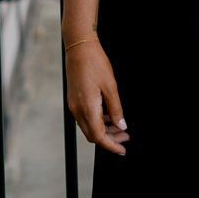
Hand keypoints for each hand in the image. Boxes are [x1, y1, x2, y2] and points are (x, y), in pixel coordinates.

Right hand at [65, 39, 129, 155]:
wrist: (79, 48)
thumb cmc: (95, 63)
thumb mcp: (111, 87)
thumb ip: (116, 109)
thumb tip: (121, 126)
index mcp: (87, 108)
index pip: (99, 136)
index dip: (111, 145)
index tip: (122, 150)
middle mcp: (77, 110)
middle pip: (92, 135)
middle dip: (109, 139)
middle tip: (125, 137)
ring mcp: (73, 105)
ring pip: (88, 127)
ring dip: (103, 130)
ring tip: (120, 126)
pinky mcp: (73, 100)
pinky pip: (85, 118)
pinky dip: (97, 121)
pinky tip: (109, 116)